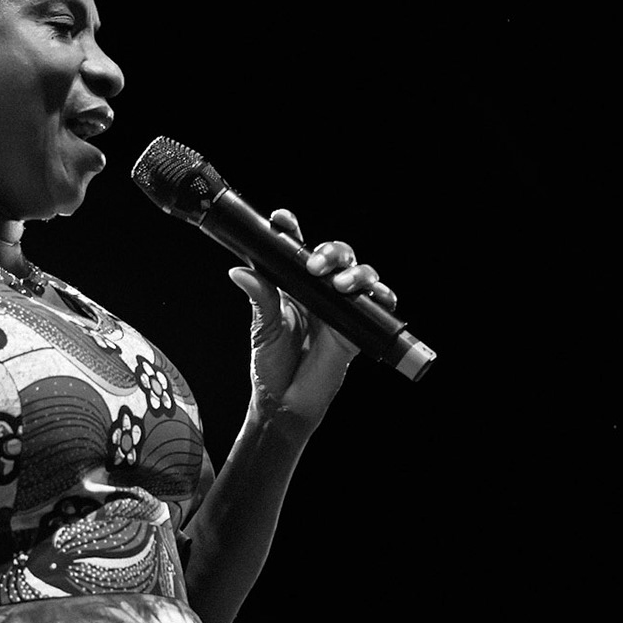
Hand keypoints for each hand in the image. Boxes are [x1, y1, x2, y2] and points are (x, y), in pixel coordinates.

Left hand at [228, 208, 396, 433]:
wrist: (286, 401)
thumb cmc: (271, 364)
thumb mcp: (263, 328)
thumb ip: (260, 298)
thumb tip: (240, 271)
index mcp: (293, 284)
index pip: (297, 249)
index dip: (292, 230)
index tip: (282, 220)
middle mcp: (320, 290)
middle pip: (336, 255)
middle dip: (331, 252)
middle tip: (315, 266)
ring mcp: (341, 307)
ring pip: (359, 274)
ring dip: (355, 273)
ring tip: (341, 285)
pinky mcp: (357, 327)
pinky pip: (377, 306)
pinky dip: (382, 297)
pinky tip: (378, 296)